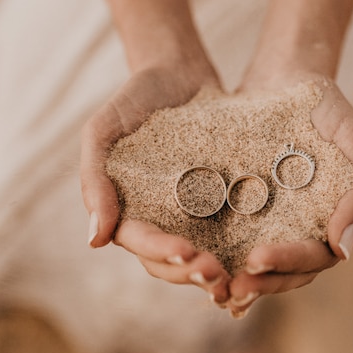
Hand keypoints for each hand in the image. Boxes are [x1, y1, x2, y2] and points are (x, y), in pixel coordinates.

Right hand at [80, 63, 231, 303]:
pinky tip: (258, 258)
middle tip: (217, 276)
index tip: (185, 253)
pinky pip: (228, 232)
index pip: (140, 242)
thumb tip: (95, 241)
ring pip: (200, 255)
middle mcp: (159, 219)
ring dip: (215, 272)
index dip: (161, 252)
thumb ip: (94, 180)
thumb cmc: (132, 99)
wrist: (177, 73)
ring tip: (237, 279)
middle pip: (170, 261)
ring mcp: (190, 214)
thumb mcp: (103, 131)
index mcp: (127, 210)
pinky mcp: (220, 203)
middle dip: (191, 272)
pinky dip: (239, 249)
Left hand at [226, 74, 352, 317]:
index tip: (257, 260)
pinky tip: (193, 261)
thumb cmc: (326, 107)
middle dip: (259, 283)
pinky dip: (218, 255)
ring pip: (258, 264)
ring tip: (209, 284)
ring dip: (236, 279)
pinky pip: (231, 239)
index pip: (316, 257)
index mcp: (335, 221)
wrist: (286, 76)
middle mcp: (304, 229)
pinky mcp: (244, 210)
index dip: (288, 263)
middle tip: (230, 289)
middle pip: (286, 272)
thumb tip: (344, 250)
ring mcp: (274, 222)